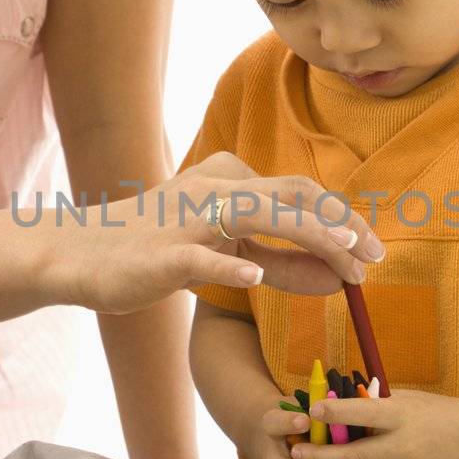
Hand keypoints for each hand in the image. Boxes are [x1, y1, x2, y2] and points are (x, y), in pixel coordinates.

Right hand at [57, 151, 385, 314]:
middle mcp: (216, 189)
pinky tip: (254, 277)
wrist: (83, 254)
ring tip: (344, 259)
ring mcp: (188, 218)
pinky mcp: (163, 252)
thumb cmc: (159, 252)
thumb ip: (284, 264)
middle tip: (375, 260)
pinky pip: (201, 255)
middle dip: (341, 226)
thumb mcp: (229, 254)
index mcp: (232, 181)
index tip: (374, 255)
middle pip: (293, 195)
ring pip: (258, 214)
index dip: (345, 222)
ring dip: (307, 235)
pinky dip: (229, 264)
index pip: (302, 194)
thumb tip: (342, 278)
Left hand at [287, 389, 458, 458]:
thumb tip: (331, 409)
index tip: (310, 412)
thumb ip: (374, 406)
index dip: (332, 413)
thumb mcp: (408, 400)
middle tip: (296, 456)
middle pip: (353, 458)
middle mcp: (407, 447)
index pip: (361, 413)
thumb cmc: (438, 413)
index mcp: (403, 416)